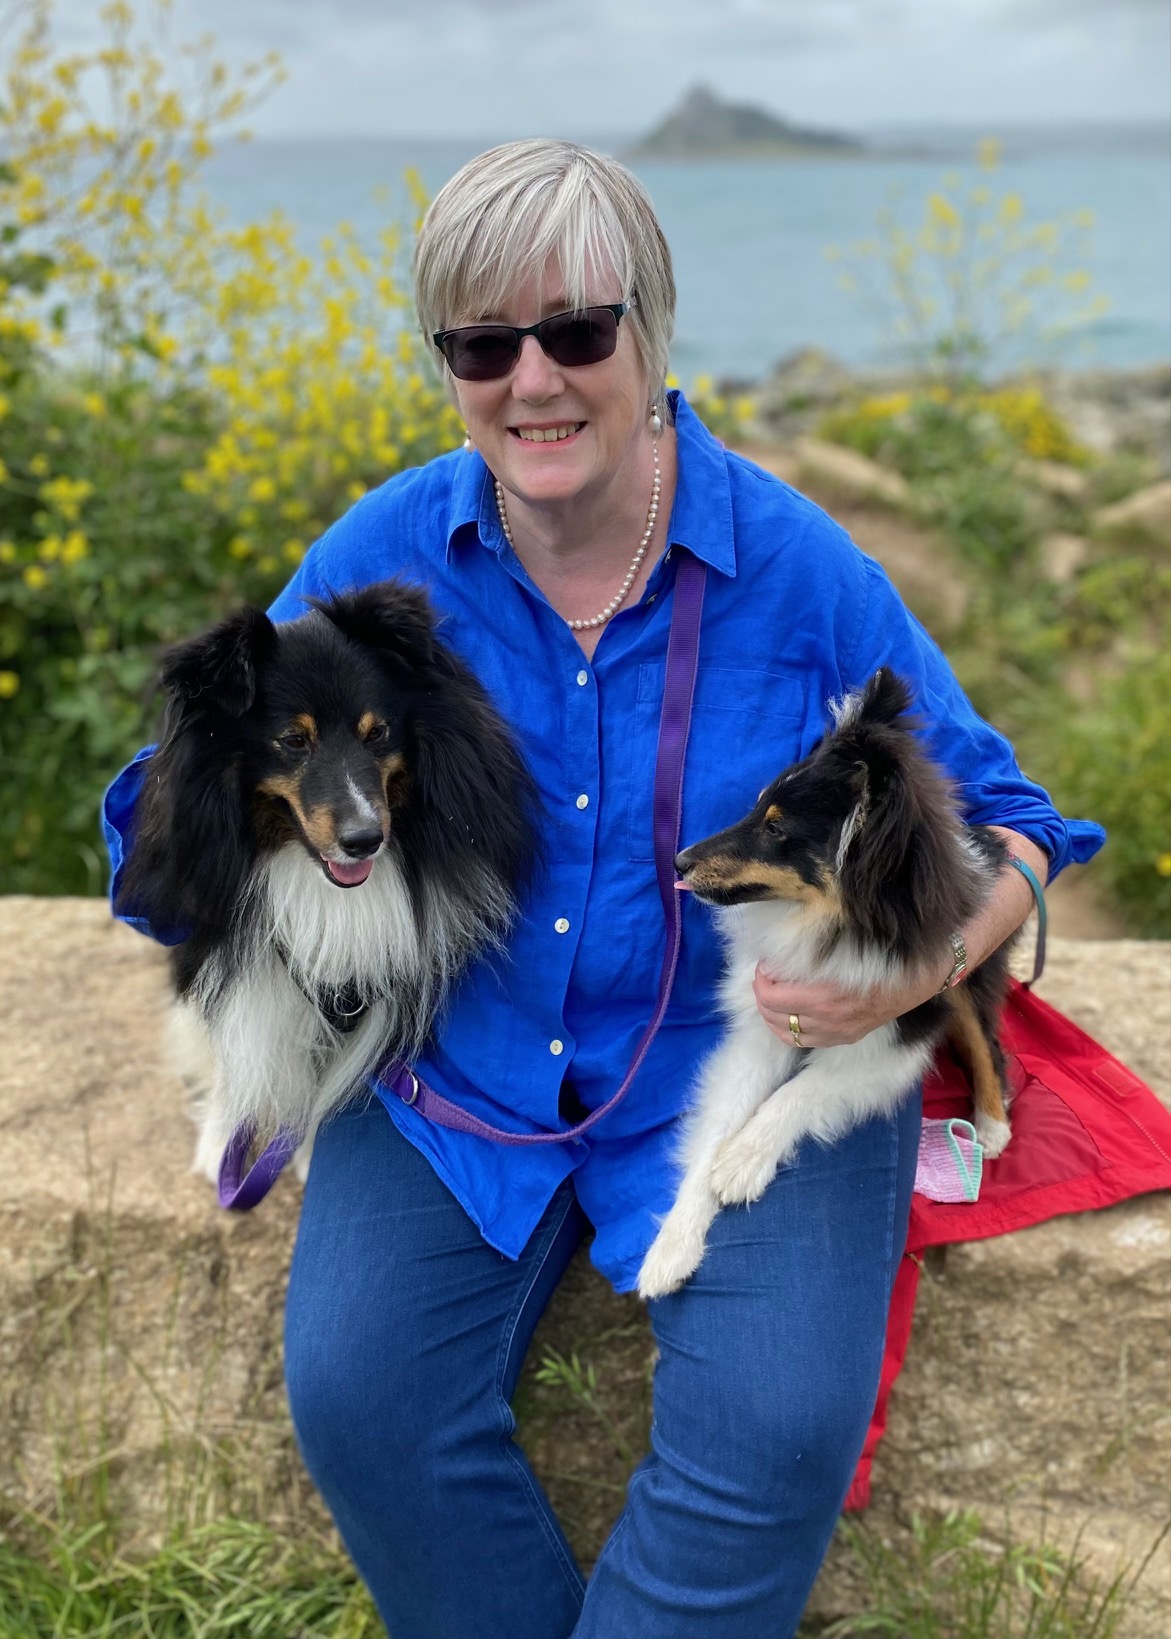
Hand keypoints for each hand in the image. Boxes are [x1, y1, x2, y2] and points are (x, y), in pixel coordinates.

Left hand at [752, 962, 941, 1048]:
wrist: (911, 983)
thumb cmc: (876, 962)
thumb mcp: (838, 956)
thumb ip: (806, 960)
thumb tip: (775, 959)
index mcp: (823, 997)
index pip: (772, 998)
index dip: (760, 981)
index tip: (764, 967)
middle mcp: (826, 1020)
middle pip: (773, 1016)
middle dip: (762, 996)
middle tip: (764, 979)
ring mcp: (835, 1033)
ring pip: (784, 1034)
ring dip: (770, 1015)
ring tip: (770, 998)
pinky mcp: (842, 1039)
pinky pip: (803, 1042)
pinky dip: (787, 1030)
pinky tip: (786, 1016)